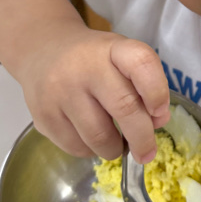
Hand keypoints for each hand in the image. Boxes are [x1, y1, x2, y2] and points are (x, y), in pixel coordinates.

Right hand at [15, 19, 169, 161]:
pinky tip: (91, 139)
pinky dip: (91, 150)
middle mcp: (85, 67)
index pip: (141, 62)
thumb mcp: (119, 58)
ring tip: (116, 144)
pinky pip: (77, 147)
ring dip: (115, 149)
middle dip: (142, 138)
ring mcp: (61, 91)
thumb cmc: (91, 59)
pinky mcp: (43, 116)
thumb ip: (143, 85)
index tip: (160, 112)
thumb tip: (158, 122)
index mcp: (112, 48)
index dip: (157, 90)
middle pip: (124, 107)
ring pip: (100, 137)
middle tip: (147, 153)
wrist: (40, 51)